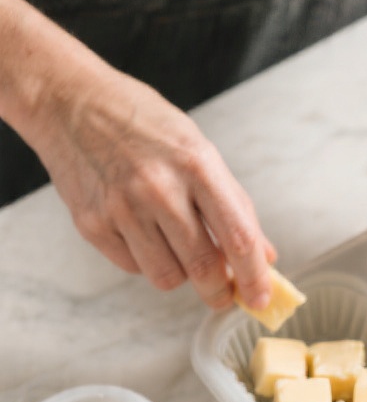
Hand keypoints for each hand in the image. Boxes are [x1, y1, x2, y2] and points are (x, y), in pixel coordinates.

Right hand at [34, 57, 275, 310]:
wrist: (69, 102)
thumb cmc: (140, 123)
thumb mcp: (196, 149)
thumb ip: (233, 204)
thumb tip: (263, 256)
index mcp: (196, 164)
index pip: (238, 237)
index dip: (254, 278)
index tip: (260, 299)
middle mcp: (159, 188)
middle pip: (203, 268)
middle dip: (219, 291)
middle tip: (223, 293)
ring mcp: (122, 209)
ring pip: (168, 277)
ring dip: (180, 274)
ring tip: (175, 247)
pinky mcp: (93, 225)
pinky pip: (133, 267)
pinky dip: (145, 260)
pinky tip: (140, 230)